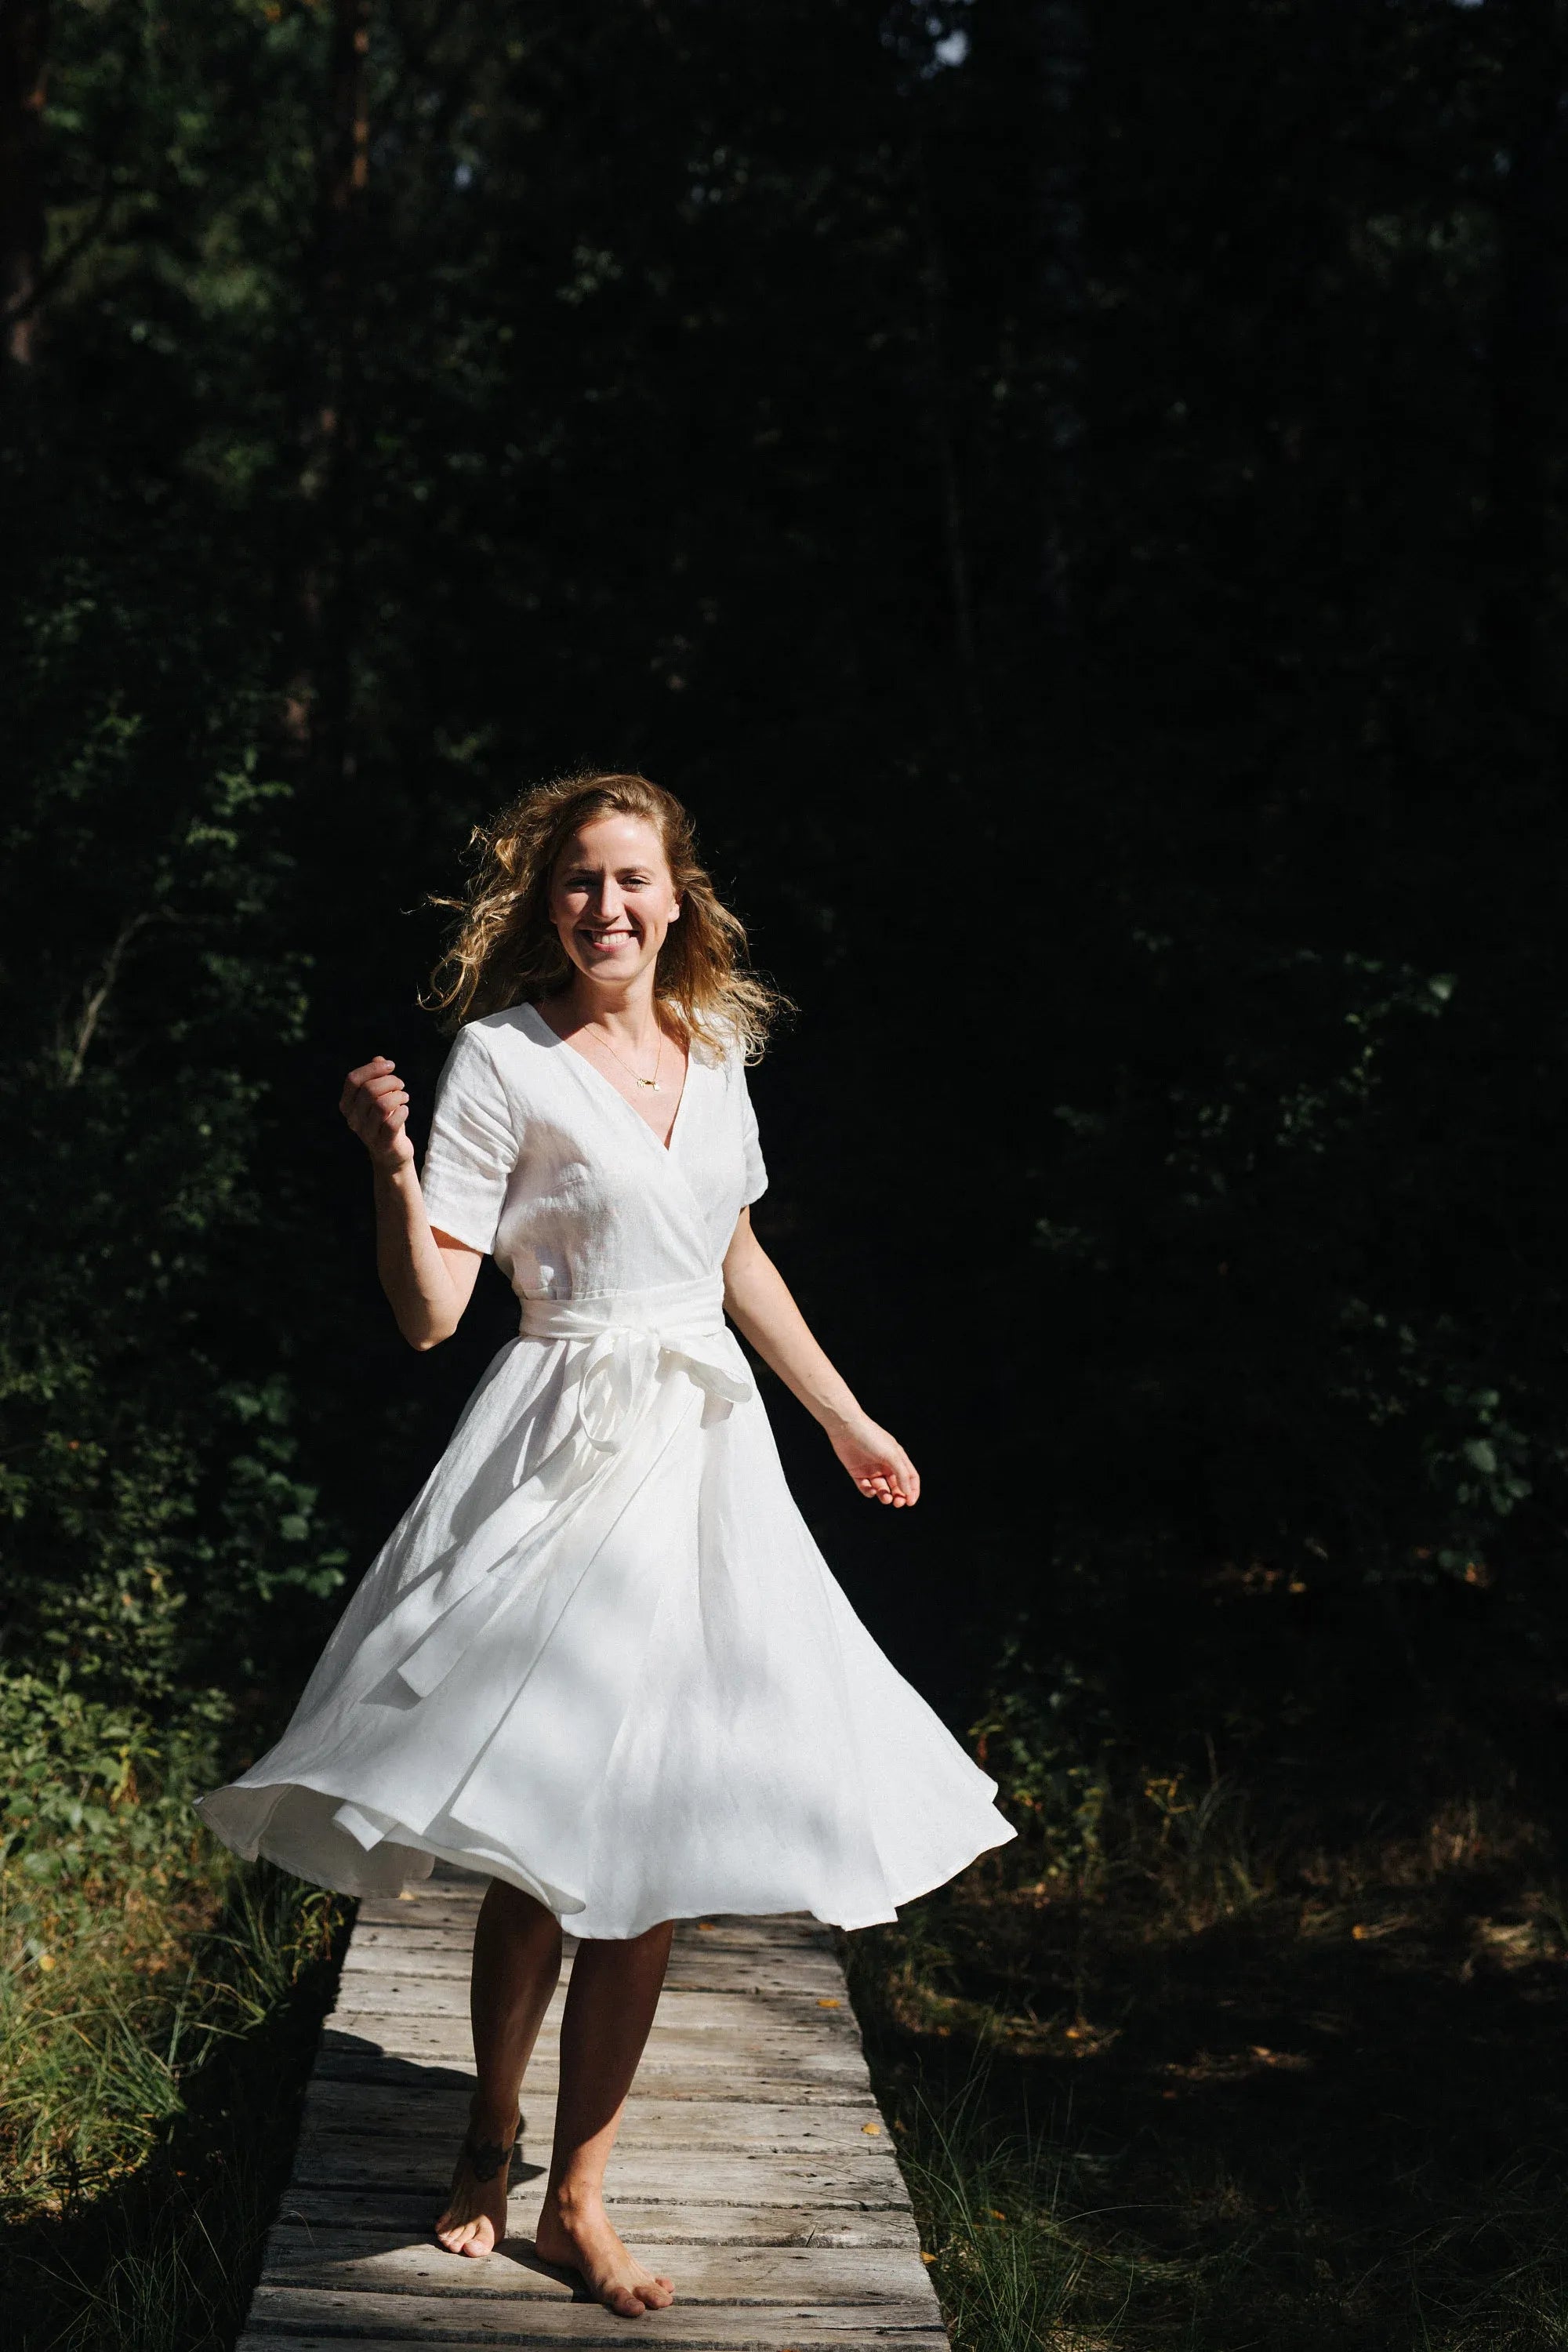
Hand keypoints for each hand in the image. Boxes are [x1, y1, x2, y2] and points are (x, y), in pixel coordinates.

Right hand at [340, 1055, 413, 1170]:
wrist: (391, 1153)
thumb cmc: (385, 1119)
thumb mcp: (379, 1097)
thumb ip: (376, 1078)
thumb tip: (379, 1059)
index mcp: (347, 1104)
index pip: (353, 1079)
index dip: (373, 1068)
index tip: (391, 1065)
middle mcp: (353, 1119)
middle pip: (369, 1090)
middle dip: (390, 1081)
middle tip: (401, 1085)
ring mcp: (366, 1133)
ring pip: (381, 1105)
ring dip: (398, 1096)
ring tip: (404, 1097)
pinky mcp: (382, 1144)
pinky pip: (392, 1123)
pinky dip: (402, 1112)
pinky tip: (405, 1110)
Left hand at [828, 1413, 919, 1506]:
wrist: (846, 1428)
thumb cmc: (871, 1437)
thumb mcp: (892, 1455)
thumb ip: (902, 1474)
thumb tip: (908, 1493)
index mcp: (897, 1457)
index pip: (910, 1477)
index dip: (912, 1490)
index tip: (910, 1502)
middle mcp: (885, 1464)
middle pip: (896, 1485)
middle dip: (898, 1496)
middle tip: (897, 1503)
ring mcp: (871, 1469)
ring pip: (881, 1488)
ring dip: (885, 1495)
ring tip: (885, 1498)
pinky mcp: (857, 1472)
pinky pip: (865, 1487)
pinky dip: (869, 1492)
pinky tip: (871, 1490)